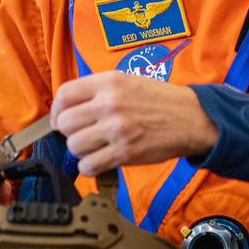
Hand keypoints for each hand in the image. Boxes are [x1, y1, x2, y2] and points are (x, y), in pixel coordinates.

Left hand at [50, 72, 218, 176]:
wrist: (192, 117)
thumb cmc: (160, 100)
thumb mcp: (127, 81)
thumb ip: (98, 90)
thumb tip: (68, 108)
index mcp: (108, 82)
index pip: (64, 95)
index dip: (57, 111)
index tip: (60, 120)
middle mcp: (109, 103)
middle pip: (64, 123)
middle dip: (69, 133)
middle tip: (82, 135)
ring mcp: (117, 128)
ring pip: (74, 146)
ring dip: (81, 151)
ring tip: (95, 148)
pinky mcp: (125, 152)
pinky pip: (89, 166)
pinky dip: (90, 167)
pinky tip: (101, 160)